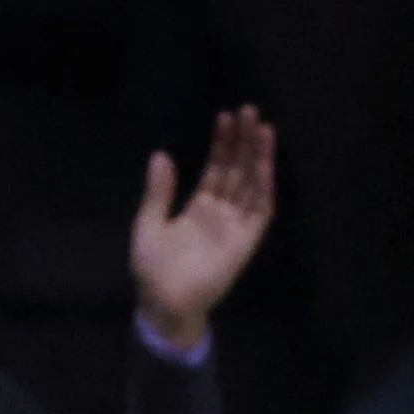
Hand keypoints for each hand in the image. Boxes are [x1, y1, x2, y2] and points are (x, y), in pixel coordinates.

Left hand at [130, 106, 274, 350]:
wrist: (163, 302)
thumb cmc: (152, 269)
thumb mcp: (148, 224)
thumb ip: (157, 192)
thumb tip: (160, 154)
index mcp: (198, 208)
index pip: (216, 169)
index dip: (222, 144)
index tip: (225, 117)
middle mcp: (221, 213)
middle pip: (237, 170)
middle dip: (243, 141)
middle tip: (248, 110)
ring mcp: (235, 225)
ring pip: (252, 184)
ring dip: (258, 156)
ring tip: (261, 126)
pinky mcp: (246, 241)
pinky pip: (261, 209)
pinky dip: (264, 184)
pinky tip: (265, 160)